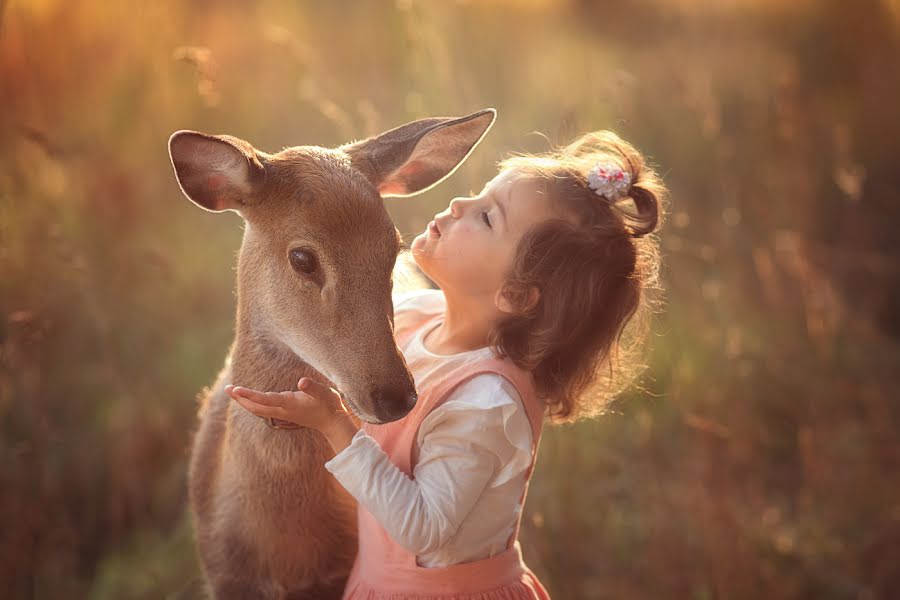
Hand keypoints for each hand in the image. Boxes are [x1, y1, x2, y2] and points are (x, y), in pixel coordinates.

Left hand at [225, 377, 355, 439]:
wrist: (332, 422)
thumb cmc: (329, 405)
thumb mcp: (325, 392)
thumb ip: (313, 387)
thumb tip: (301, 382)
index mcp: (290, 404)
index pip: (265, 399)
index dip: (250, 395)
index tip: (236, 389)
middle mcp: (283, 410)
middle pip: (256, 407)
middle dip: (241, 399)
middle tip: (227, 389)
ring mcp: (283, 413)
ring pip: (258, 410)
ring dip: (244, 402)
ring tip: (233, 392)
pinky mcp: (285, 413)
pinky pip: (263, 410)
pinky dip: (253, 404)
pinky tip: (249, 399)